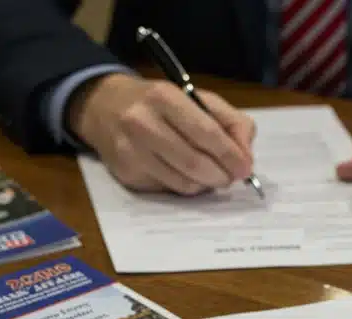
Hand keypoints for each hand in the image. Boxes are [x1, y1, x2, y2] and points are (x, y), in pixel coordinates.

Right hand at [68, 74, 255, 194]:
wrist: (105, 107)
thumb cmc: (160, 103)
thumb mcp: (197, 99)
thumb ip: (231, 122)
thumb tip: (246, 157)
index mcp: (164, 97)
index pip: (205, 132)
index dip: (230, 154)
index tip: (245, 168)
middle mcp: (142, 122)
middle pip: (194, 162)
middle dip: (221, 175)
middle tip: (231, 178)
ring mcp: (131, 151)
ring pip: (182, 182)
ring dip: (205, 185)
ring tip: (210, 175)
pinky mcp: (126, 173)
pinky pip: (168, 189)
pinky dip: (185, 186)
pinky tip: (184, 173)